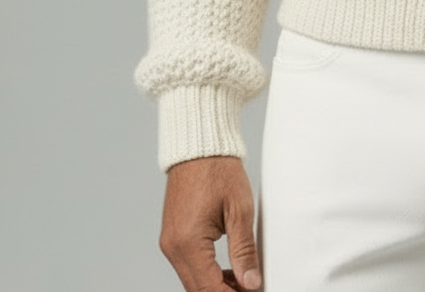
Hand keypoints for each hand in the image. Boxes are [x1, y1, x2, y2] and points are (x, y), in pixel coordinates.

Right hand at [160, 155, 261, 291]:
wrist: (200, 147)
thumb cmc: (220, 171)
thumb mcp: (240, 210)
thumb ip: (244, 250)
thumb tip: (251, 283)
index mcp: (187, 242)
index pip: (209, 289)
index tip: (254, 291)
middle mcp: (173, 247)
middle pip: (198, 290)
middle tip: (252, 287)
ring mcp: (169, 243)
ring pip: (193, 281)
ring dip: (216, 286)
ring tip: (245, 282)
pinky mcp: (172, 237)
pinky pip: (189, 267)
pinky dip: (207, 274)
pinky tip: (229, 272)